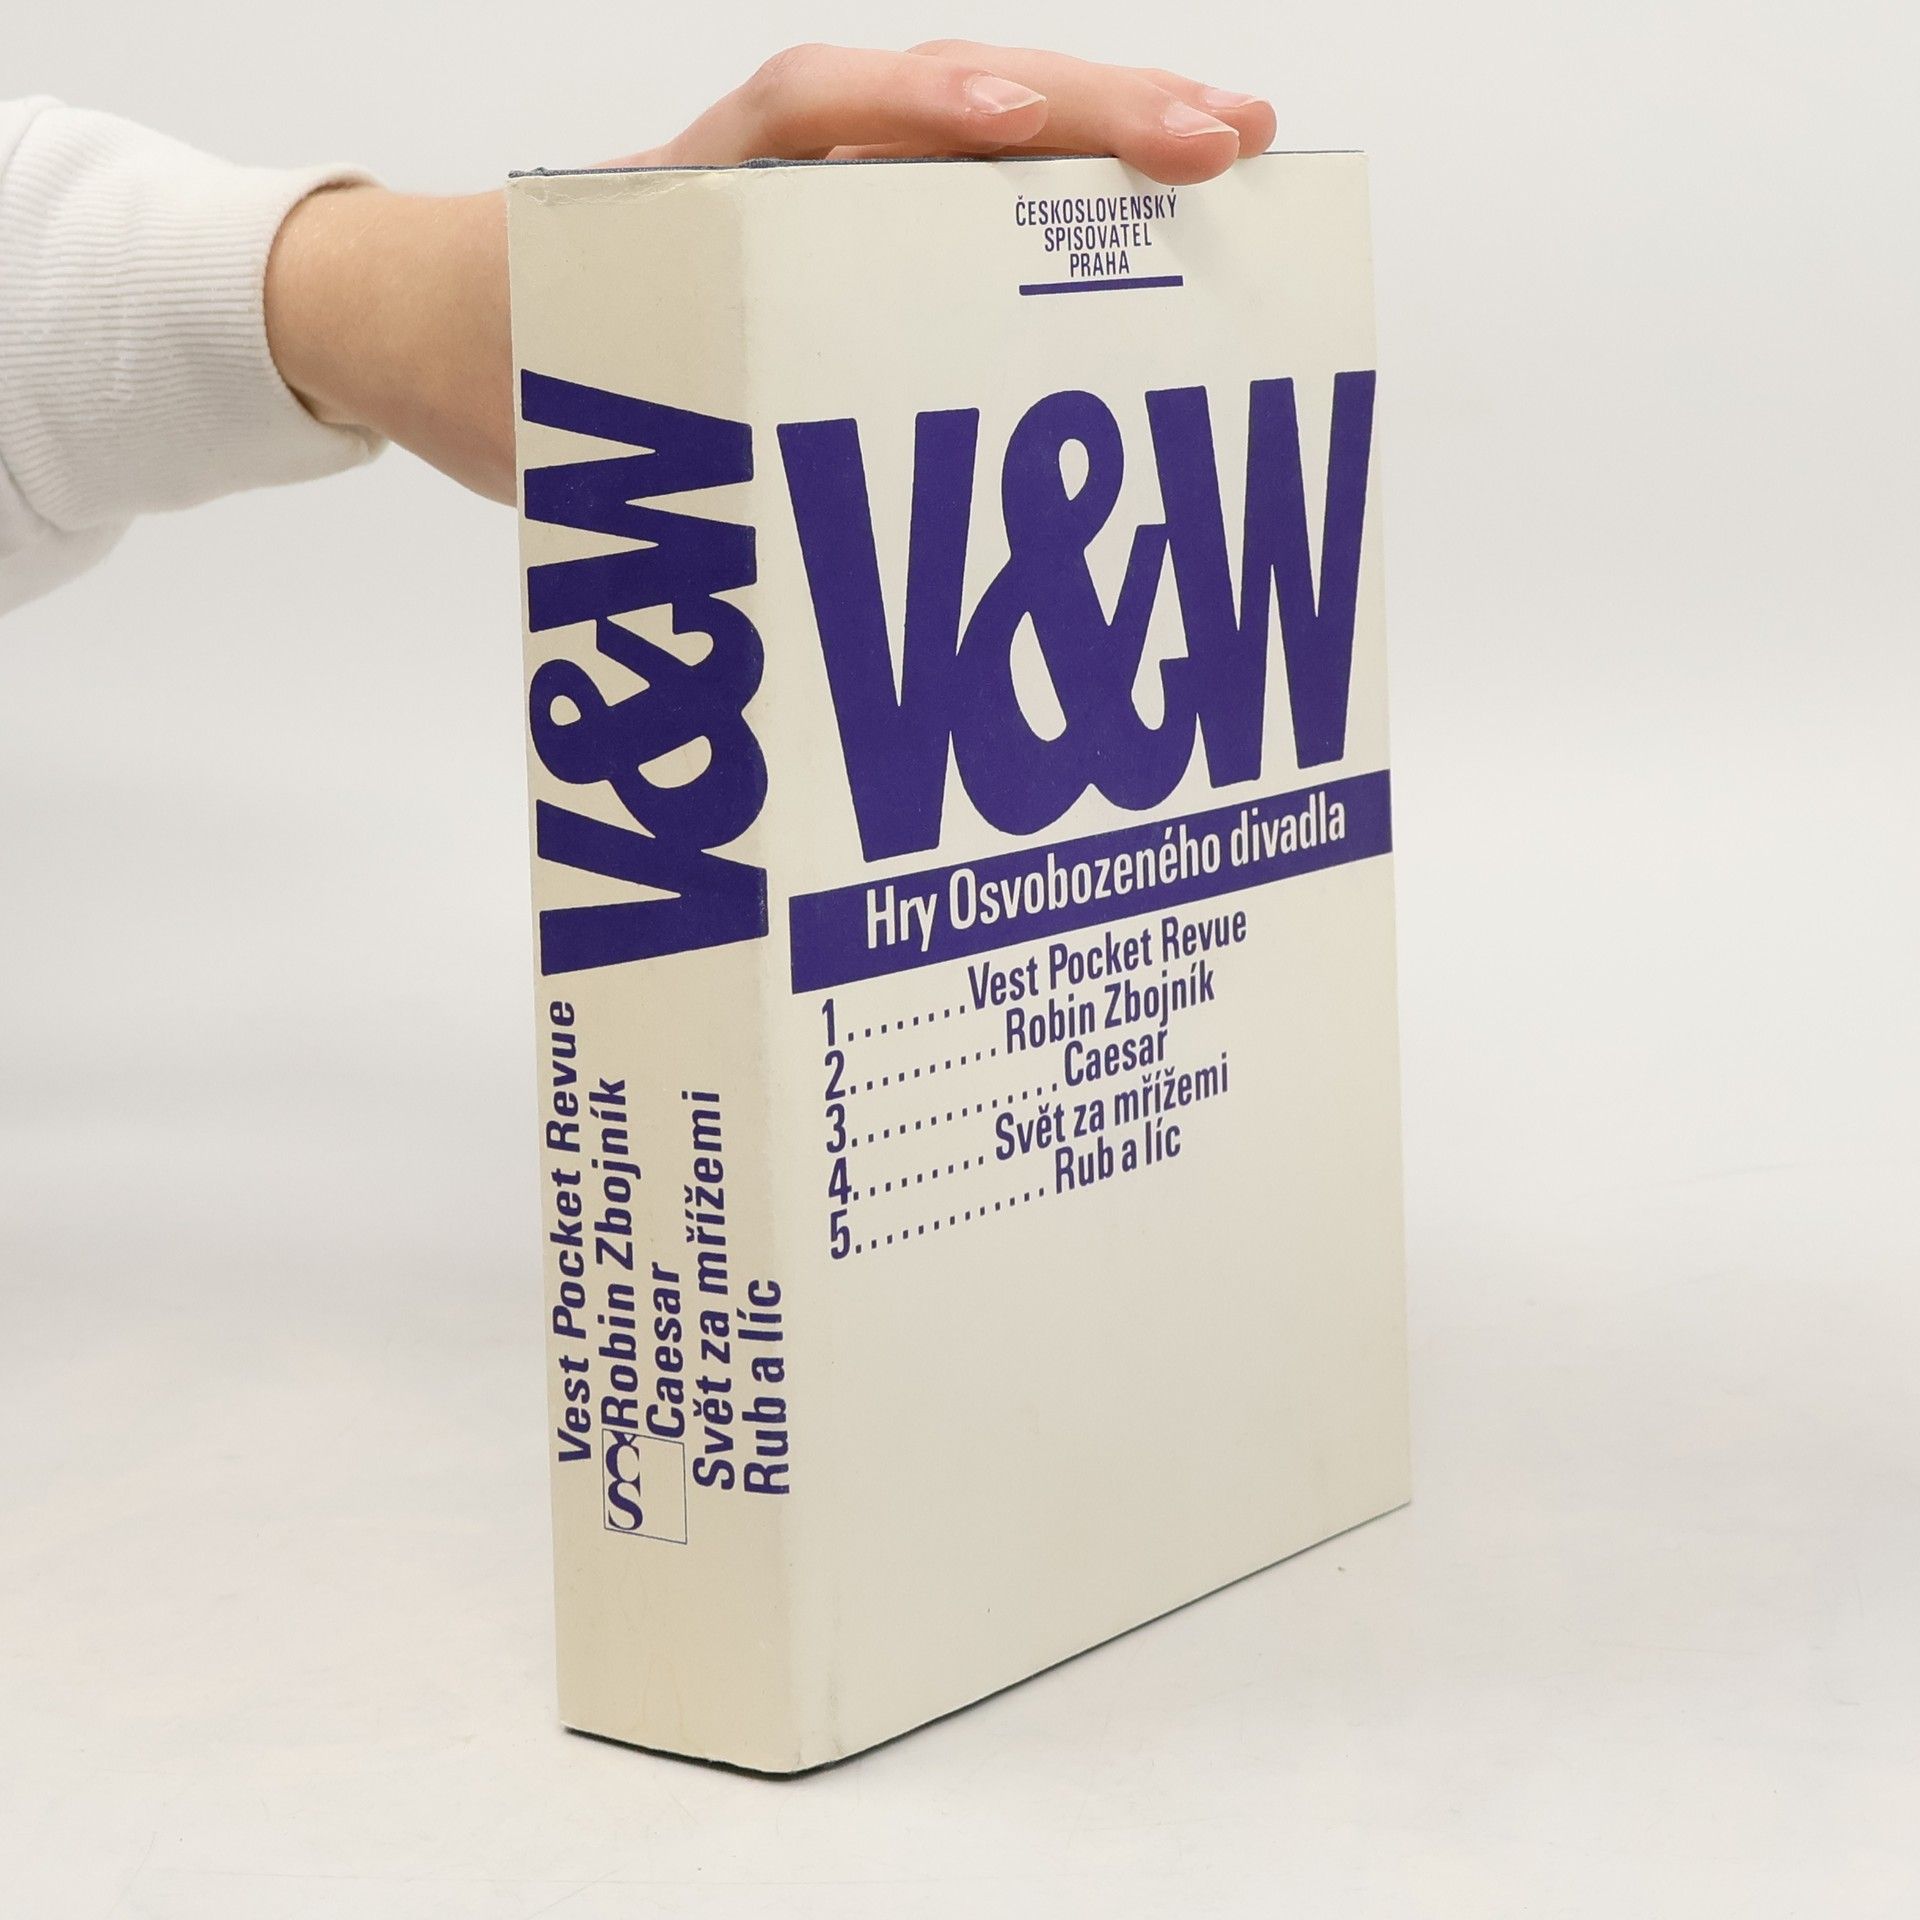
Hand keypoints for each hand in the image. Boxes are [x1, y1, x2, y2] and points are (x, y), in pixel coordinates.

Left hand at [265, 44, 1275, 503]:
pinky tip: (1153, 212)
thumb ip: (624, 478)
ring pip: (980, 136)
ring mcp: (830, 187)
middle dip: (1085, 107)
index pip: (817, 114)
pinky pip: (971, 197)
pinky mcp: (857, 228)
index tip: (1008, 133)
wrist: (444, 317)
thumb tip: (720, 605)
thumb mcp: (551, 417)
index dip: (915, 117)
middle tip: (1219, 139)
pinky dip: (1064, 198)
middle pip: (944, 98)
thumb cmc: (504, 356)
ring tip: (1231, 147)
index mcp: (697, 187)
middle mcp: (779, 166)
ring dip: (1105, 131)